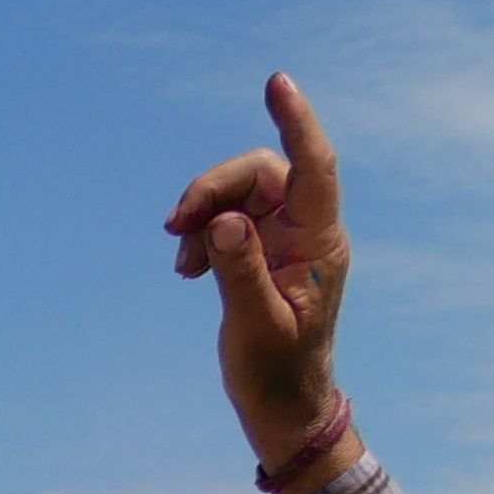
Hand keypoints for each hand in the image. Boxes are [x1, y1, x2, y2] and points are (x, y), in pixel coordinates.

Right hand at [166, 73, 353, 482]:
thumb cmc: (278, 374)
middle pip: (260, 173)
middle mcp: (305, 231)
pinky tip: (186, 269)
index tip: (276, 84)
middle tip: (174, 225)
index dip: (297, 121)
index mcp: (320, 243)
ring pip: (238, 194)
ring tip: (180, 261)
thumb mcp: (255, 327)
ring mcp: (282, 240)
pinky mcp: (260, 252)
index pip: (313, 166)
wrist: (284, 408)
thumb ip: (240, 271)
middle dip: (213, 187)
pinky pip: (226, 220)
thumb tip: (222, 222)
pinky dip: (201, 234)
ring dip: (201, 214)